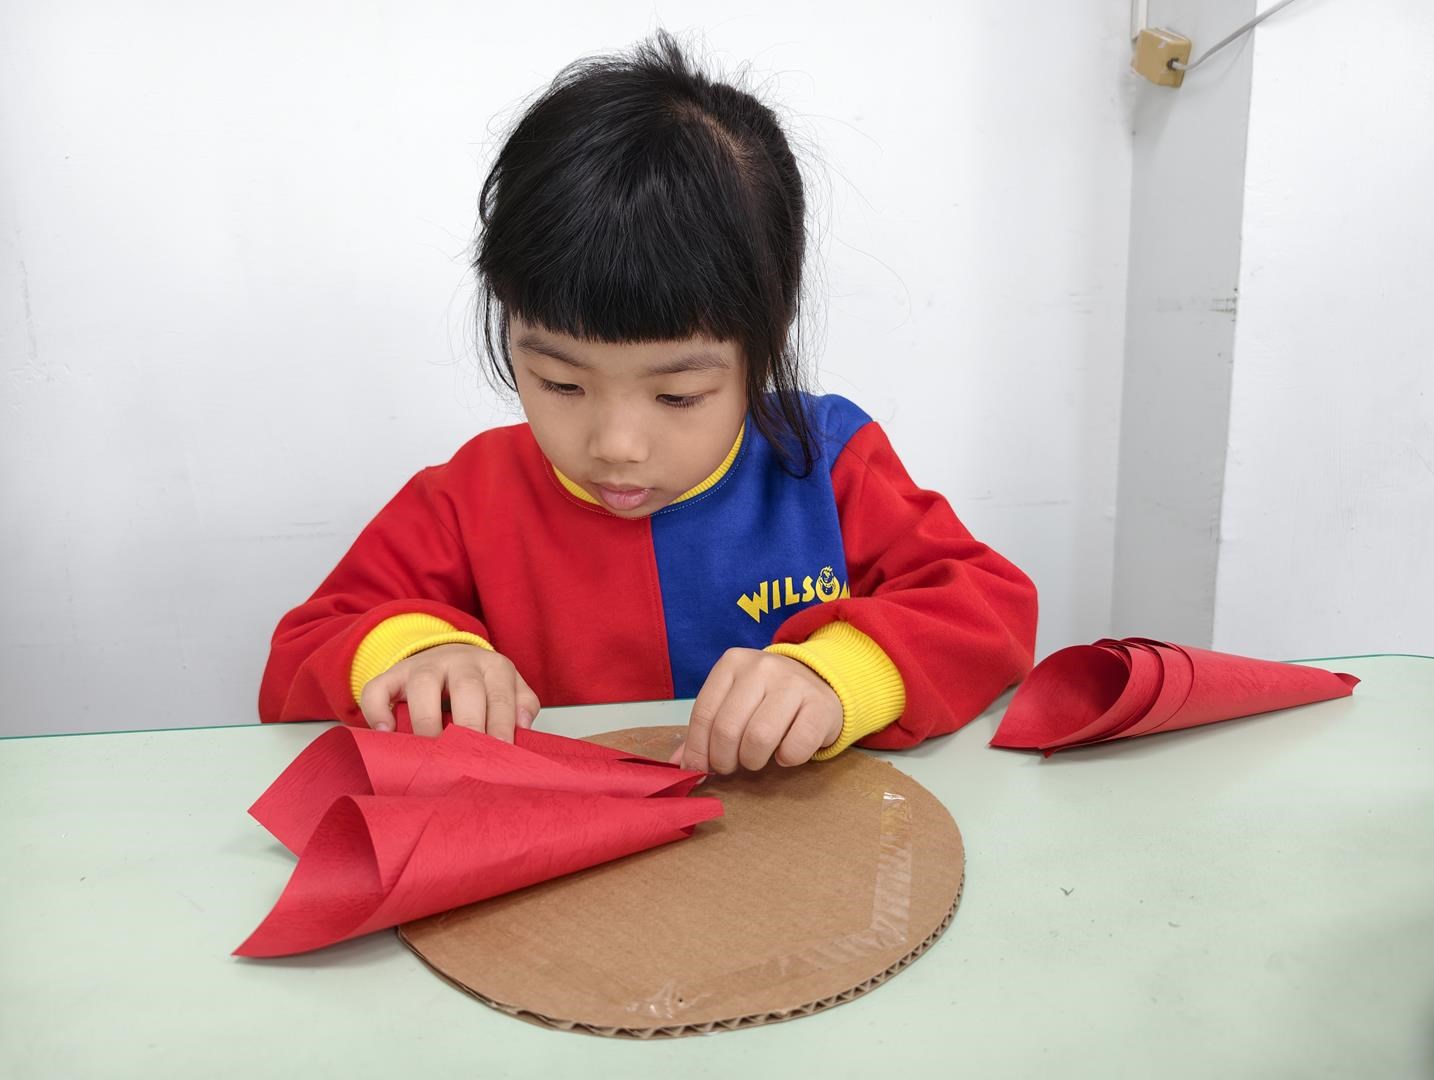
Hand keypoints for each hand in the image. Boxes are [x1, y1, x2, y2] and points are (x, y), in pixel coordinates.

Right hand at [358, 643, 540, 740]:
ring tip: (429, 752)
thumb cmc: (482, 685)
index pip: (501, 696)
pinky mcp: (392, 675)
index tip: (500, 753)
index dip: (501, 725)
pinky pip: (378, 688)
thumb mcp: (509, 689)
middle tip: (468, 757)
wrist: (447, 655)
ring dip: (427, 720)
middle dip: (468, 723)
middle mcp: (459, 660)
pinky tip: (386, 734)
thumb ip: (521, 706)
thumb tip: (523, 728)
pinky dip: (378, 711)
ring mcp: (423, 665)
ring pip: (423, 684)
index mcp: (493, 666)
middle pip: (466, 688)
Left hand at [672, 648, 842, 773]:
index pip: (704, 714)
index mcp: (732, 663)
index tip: (699, 770)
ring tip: (757, 758)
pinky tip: (785, 752)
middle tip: (731, 765)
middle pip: (728, 729)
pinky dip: (786, 760)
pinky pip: (794, 748)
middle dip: (724, 760)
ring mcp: (793, 683)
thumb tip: (678, 765)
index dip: (698, 750)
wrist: (819, 682)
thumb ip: (706, 729)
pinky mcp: (820, 705)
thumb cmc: (767, 698)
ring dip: (753, 761)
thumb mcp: (733, 702)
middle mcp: (761, 667)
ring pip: (759, 738)